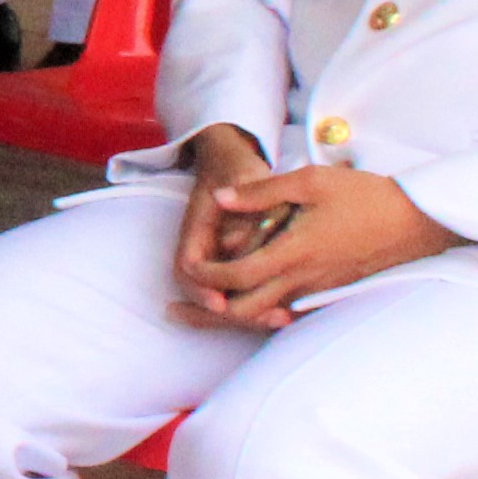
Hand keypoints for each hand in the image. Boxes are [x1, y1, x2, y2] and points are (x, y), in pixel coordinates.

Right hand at [166, 125, 276, 309]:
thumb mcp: (242, 176)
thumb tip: (235, 243)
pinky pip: (242, 289)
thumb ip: (244, 206)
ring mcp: (220, 257)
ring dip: (247, 313)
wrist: (231, 159)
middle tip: (267, 318)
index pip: (189, 267)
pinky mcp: (239, 261)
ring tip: (281, 319)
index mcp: (197, 229)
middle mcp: (205, 248)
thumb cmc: (236, 167)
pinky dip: (260, 304)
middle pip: (204, 292)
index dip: (201, 289)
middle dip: (229, 314)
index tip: (221, 303)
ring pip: (224, 295)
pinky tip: (288, 312)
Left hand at [177, 152, 459, 328]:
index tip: (186, 268)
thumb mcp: (310, 181)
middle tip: (177, 306)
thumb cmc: (364, 195)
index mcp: (294, 254)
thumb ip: (260, 192)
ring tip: (202, 306)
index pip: (236, 278)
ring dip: (233, 312)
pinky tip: (246, 299)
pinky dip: (261, 311)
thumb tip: (220, 198)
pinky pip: (287, 310)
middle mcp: (304, 281)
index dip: (205, 278)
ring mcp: (319, 291)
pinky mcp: (330, 292)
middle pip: (245, 311)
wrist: (417, 221)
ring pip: (266, 315)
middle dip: (209, 311)